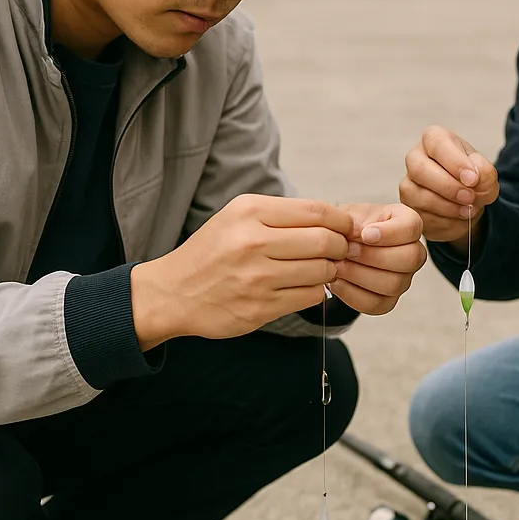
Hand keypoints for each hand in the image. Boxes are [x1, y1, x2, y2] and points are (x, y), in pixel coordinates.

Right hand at [131, 195, 353, 347]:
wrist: (173, 293)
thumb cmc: (213, 251)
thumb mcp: (237, 217)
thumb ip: (281, 214)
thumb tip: (333, 218)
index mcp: (249, 212)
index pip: (316, 211)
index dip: (341, 221)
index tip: (345, 228)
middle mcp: (253, 242)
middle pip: (324, 241)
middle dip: (340, 246)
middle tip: (338, 250)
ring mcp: (257, 278)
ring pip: (321, 270)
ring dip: (330, 270)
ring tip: (321, 268)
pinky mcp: (260, 308)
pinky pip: (310, 296)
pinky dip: (317, 291)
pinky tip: (305, 285)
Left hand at [332, 203, 426, 314]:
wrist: (336, 246)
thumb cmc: (348, 227)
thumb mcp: (350, 215)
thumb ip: (354, 222)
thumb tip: (359, 233)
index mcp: (407, 224)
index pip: (412, 228)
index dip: (390, 233)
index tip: (365, 233)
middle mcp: (412, 253)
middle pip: (410, 258)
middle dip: (373, 255)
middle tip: (347, 250)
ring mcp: (403, 279)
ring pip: (393, 283)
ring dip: (359, 274)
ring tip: (338, 264)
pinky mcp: (387, 301)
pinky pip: (375, 303)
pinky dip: (351, 293)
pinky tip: (337, 280)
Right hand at [400, 126, 498, 245]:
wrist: (467, 203)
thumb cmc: (473, 179)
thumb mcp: (486, 173)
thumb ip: (484, 171)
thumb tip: (473, 177)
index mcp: (434, 139)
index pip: (437, 144)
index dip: (455, 162)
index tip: (472, 179)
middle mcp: (415, 158)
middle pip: (420, 169)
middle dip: (448, 186)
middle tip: (470, 197)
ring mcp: (408, 184)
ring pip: (417, 195)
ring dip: (447, 206)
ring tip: (467, 210)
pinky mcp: (408, 208)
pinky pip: (421, 216)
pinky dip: (444, 221)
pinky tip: (457, 218)